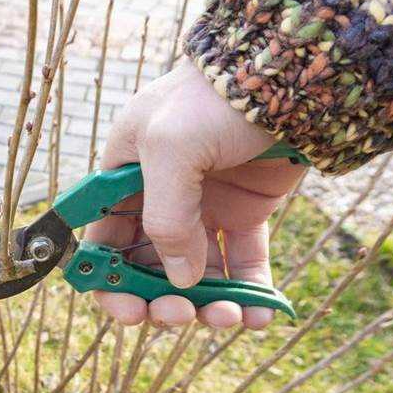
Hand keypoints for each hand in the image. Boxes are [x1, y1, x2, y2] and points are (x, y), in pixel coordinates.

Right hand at [88, 59, 305, 328]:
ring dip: (209, 304)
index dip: (111, 283)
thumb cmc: (213, 101)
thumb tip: (180, 280)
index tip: (130, 313)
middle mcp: (161, 198)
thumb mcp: (171, 150)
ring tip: (229, 317)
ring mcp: (204, 208)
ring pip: (198, 274)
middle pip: (152, 267)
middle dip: (163, 299)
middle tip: (179, 314)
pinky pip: (243, 264)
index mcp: (125, 179)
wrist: (286, 75)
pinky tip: (258, 315)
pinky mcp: (246, 214)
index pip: (106, 242)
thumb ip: (165, 218)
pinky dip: (250, 294)